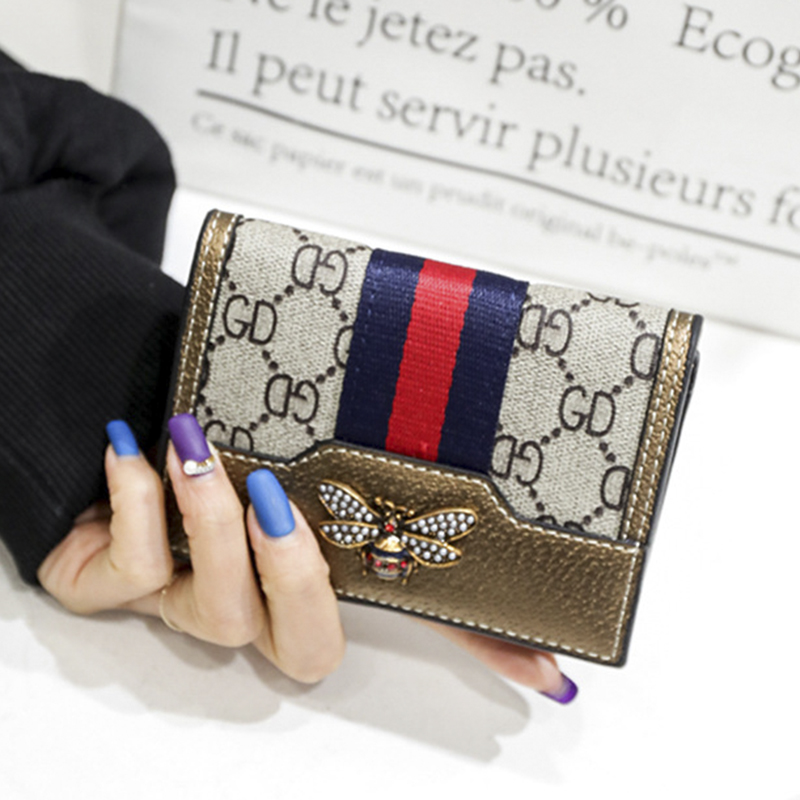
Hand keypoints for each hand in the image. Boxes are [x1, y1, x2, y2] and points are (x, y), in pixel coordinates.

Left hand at [38, 415, 575, 699]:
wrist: (111, 420)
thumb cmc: (210, 428)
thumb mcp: (291, 418)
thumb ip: (353, 429)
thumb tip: (439, 411)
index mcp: (314, 562)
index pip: (408, 616)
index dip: (476, 650)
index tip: (551, 673)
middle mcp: (263, 599)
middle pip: (310, 644)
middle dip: (297, 574)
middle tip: (277, 498)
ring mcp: (194, 599)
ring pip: (222, 611)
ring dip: (212, 522)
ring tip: (195, 445)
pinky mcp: (120, 588)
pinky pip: (135, 569)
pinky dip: (135, 501)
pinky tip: (132, 448)